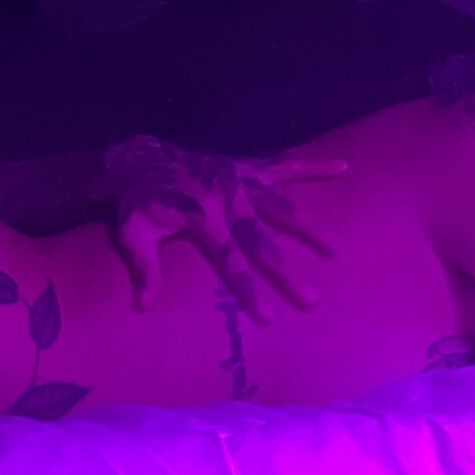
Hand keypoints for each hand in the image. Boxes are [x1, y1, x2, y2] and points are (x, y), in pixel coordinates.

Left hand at [103, 137, 342, 321]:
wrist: (139, 158)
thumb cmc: (137, 202)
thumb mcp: (132, 234)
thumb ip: (144, 268)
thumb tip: (143, 307)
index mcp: (200, 219)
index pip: (229, 260)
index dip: (249, 289)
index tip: (269, 317)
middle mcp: (224, 199)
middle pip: (261, 240)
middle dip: (286, 271)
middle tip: (312, 298)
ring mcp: (237, 180)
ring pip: (280, 206)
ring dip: (308, 226)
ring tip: (336, 248)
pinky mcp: (244, 166)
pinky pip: (282, 165)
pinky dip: (311, 166)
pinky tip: (342, 167)